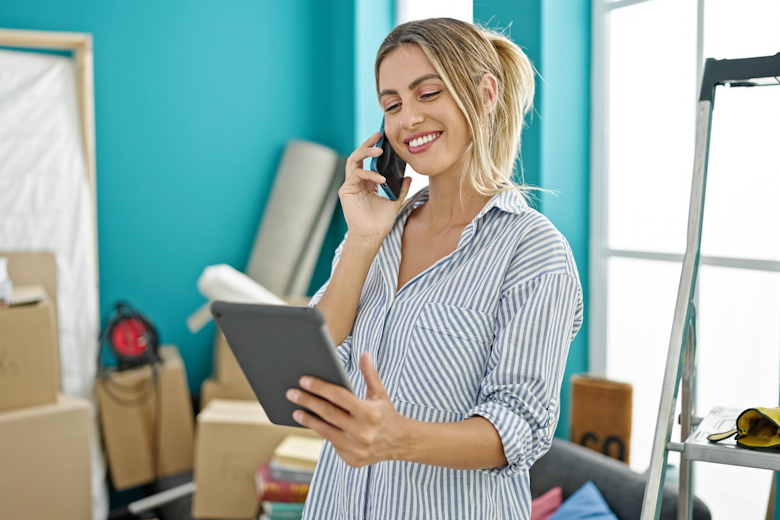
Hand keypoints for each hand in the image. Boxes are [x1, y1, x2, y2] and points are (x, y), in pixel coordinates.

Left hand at [286, 352, 407, 467]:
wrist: (399, 442)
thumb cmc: (386, 414)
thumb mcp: (380, 394)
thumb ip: (370, 374)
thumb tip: (364, 354)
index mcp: (371, 413)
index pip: (340, 397)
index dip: (320, 388)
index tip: (304, 380)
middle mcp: (363, 433)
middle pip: (328, 414)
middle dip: (307, 402)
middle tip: (291, 393)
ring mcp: (356, 448)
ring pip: (326, 431)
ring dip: (308, 420)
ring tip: (295, 411)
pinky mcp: (351, 459)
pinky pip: (331, 443)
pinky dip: (322, 432)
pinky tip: (312, 423)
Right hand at [340, 133, 411, 239]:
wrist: (372, 236)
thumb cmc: (380, 222)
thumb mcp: (394, 202)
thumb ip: (400, 189)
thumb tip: (409, 177)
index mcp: (366, 183)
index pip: (367, 160)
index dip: (373, 149)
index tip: (383, 140)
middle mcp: (357, 182)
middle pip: (358, 156)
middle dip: (367, 144)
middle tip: (378, 136)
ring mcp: (350, 185)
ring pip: (353, 161)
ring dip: (365, 153)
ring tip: (379, 151)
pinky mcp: (346, 190)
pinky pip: (356, 175)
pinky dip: (369, 174)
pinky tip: (380, 179)